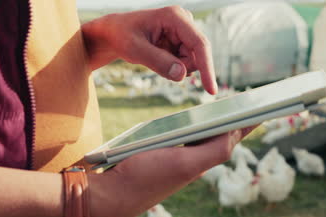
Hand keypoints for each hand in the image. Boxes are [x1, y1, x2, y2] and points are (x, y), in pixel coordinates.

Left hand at [82, 6, 217, 93]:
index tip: (211, 90)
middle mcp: (184, 22)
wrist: (115, 33)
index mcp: (175, 17)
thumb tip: (182, 75)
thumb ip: (158, 62)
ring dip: (175, 67)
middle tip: (155, 61)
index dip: (207, 68)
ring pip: (192, 62)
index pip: (199, 44)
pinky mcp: (182, 41)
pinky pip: (186, 63)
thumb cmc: (122, 35)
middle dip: (180, 67)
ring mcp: (184, 32)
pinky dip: (173, 66)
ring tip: (154, 56)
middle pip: (197, 55)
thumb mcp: (135, 50)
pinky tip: (159, 56)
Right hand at [88, 126, 257, 216]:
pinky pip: (185, 136)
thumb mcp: (187, 164)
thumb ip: (214, 151)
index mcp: (203, 161)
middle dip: (237, 121)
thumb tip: (236, 133)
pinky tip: (198, 119)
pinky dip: (196, 125)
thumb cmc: (147, 177)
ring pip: (204, 136)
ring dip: (218, 123)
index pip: (232, 138)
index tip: (264, 109)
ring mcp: (177, 156)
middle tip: (250, 104)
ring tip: (231, 109)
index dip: (249, 124)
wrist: (113, 192)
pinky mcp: (161, 152)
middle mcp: (193, 159)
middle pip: (221, 136)